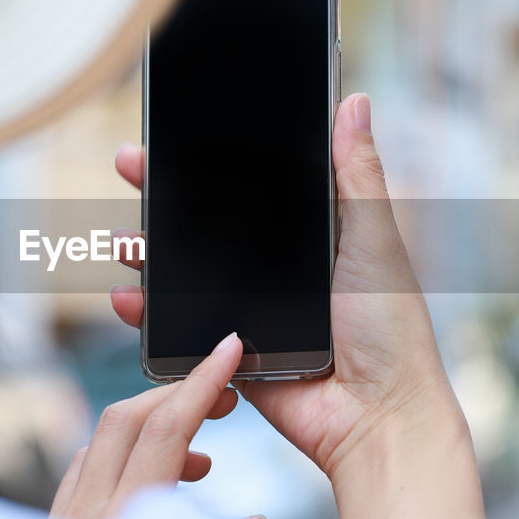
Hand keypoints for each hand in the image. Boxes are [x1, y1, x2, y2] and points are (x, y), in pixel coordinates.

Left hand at [48, 331, 268, 518]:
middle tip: (223, 398)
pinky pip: (83, 472)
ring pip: (101, 442)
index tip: (227, 350)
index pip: (165, 431)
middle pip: (126, 420)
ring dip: (151, 428)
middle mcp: (86, 517)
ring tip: (200, 458)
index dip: (201, 384)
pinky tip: (150, 475)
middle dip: (179, 394)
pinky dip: (122, 456)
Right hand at [109, 93, 465, 482]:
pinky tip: (129, 300)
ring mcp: (246, 311)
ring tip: (127, 242)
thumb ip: (357, 175)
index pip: (250, 186)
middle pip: (206, 226)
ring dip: (147, 255)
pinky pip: (178, 328)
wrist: (376, 418)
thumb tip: (357, 101)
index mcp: (309, 236)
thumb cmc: (391, 330)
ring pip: (184, 275)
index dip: (212, 160)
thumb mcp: (374, 239)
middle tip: (130, 167)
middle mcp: (274, 270)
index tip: (176, 132)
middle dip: (162, 198)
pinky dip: (147, 314)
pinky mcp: (228, 352)